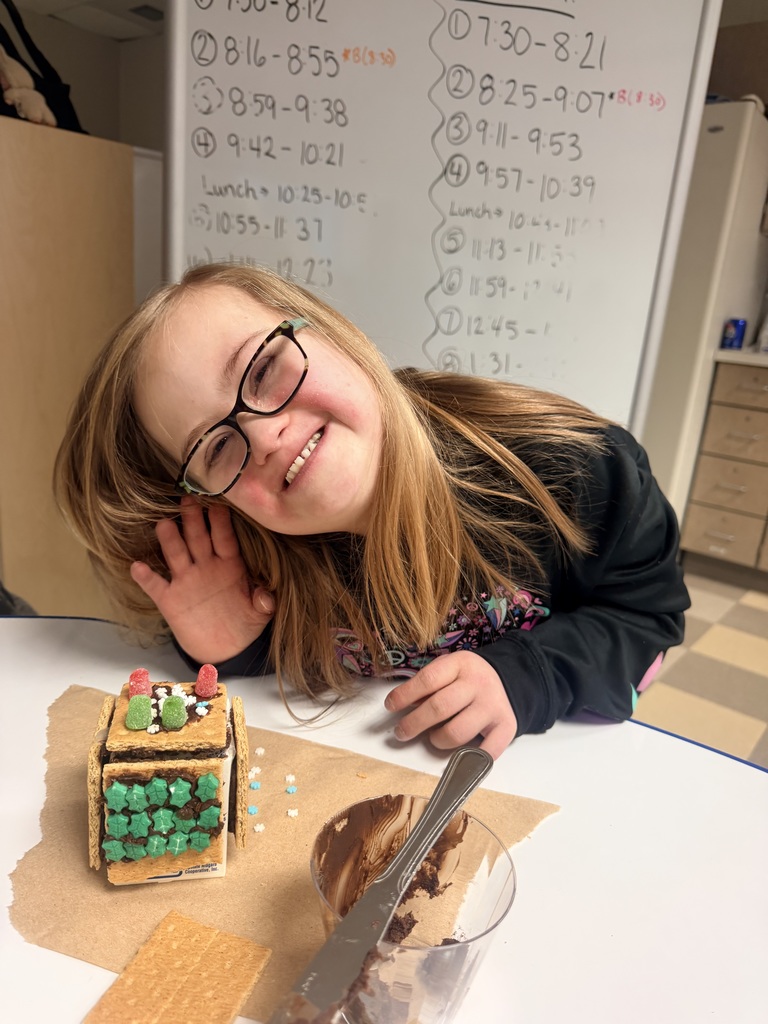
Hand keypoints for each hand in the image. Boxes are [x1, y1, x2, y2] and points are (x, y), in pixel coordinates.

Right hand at [130, 497, 273, 663]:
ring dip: (170, 540)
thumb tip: (266, 597)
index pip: (224, 538)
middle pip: (198, 538)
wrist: (225, 648)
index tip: (219, 503)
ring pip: (176, 555)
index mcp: (229, 565)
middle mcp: (206, 567)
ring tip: (164, 524)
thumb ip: (263, 603)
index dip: (221, 522)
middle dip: (193, 519)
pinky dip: (146, 578)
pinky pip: (156, 586)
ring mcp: (186, 582)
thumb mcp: (259, 614)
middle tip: (187, 499)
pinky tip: (137, 567)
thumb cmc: (244, 623)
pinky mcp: (170, 600)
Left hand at [384, 651, 516, 759]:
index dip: (405, 695)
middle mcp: (478, 684)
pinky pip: (485, 752)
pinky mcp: (506, 727)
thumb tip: (401, 705)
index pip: (428, 679)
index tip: (390, 706)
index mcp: (460, 664)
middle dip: (414, 723)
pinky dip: (469, 759)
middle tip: (401, 732)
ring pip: (457, 732)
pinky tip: (457, 755)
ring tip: (432, 738)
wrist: (506, 680)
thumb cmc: (466, 679)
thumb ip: (427, 686)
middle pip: (440, 707)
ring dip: (437, 740)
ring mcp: (493, 706)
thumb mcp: (448, 670)